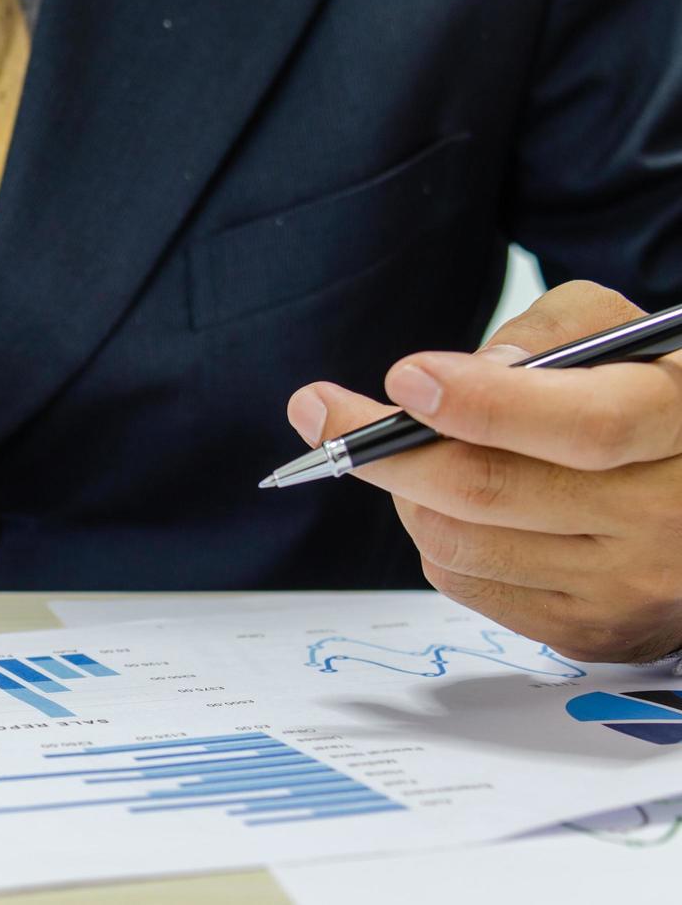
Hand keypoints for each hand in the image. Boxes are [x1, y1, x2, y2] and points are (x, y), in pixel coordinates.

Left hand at [285, 281, 681, 662]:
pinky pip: (464, 581)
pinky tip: (446, 502)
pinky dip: (434, 533)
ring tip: (402, 454)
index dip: (484, 404)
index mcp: (679, 425)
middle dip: (384, 449)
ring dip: (405, 492)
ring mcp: (626, 587)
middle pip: (487, 492)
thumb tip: (470, 374)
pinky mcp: (588, 632)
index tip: (404, 378)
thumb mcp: (626, 337)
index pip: (582, 426)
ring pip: (456, 541)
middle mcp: (663, 517)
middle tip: (319, 410)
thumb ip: (554, 331)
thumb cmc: (651, 403)